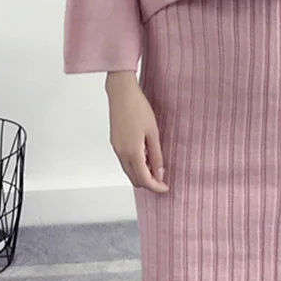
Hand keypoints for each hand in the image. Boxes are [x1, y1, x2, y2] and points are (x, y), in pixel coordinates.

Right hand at [107, 73, 168, 193]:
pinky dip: (135, 164)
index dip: (156, 187)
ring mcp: (116, 148)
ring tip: (155, 163)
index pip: (144, 180)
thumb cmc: (138, 108)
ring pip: (129, 171)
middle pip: (135, 179)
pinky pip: (125, 161)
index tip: (165, 188)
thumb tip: (159, 173)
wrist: (121, 93)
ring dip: (141, 173)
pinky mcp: (115, 142)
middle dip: (148, 182)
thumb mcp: (153, 132)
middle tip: (162, 177)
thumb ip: (156, 155)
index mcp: (132, 152)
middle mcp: (121, 154)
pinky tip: (145, 154)